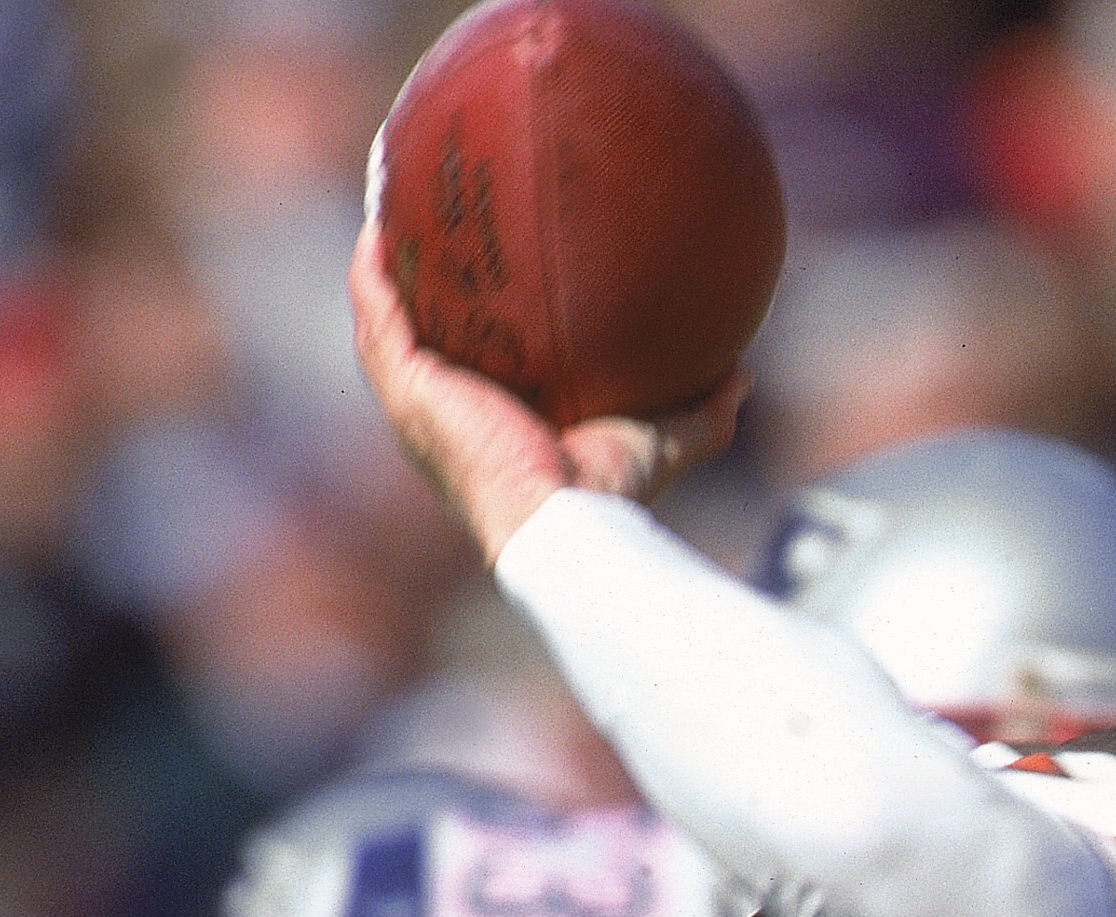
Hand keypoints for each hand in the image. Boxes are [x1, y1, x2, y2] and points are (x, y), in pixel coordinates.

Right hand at [349, 228, 748, 563]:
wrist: (565, 521)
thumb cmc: (607, 496)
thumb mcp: (661, 442)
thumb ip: (700, 411)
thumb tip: (741, 374)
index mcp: (488, 422)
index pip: (470, 357)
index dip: (470, 314)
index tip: (484, 266)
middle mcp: (443, 413)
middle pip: (419, 329)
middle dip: (418, 276)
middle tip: (428, 219)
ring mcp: (417, 403)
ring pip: (385, 316)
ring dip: (383, 259)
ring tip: (388, 198)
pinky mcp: (406, 391)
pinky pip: (377, 315)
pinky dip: (374, 268)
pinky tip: (381, 220)